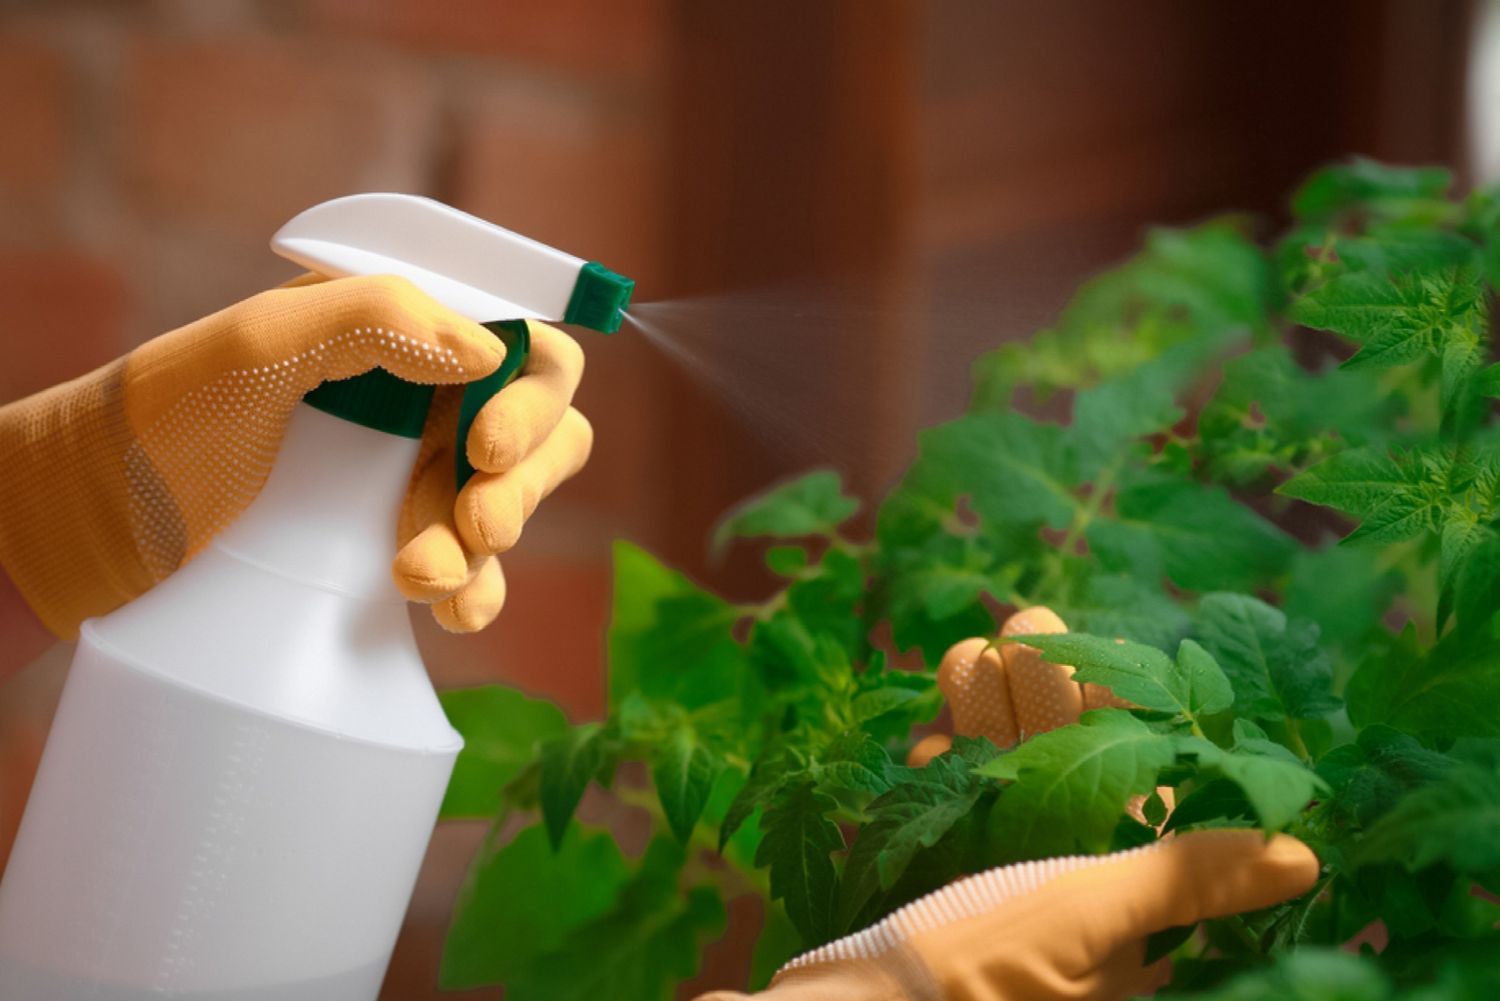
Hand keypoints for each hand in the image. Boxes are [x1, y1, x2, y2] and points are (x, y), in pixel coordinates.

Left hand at [0, 274, 589, 639]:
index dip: (530, 390)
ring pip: (509, 497)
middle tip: (477, 516)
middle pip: (536, 420)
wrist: (83, 535)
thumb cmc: (155, 427)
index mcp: (391, 326)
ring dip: (491, 541)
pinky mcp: (394, 538)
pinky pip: (473, 562)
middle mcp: (412, 390)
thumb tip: (490, 352)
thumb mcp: (253, 351)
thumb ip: (371, 319)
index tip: (488, 446)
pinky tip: (449, 609)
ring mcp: (404, 468)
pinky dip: (477, 587)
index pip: (515, 336)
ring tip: (422, 575)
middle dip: (523, 474)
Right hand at [695, 607, 1319, 1000]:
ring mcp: (1001, 892)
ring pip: (1004, 781)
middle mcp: (1071, 901)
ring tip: (968, 656)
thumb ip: (1181, 878)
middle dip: (1044, 695)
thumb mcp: (1084, 915)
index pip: (1143, 789)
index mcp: (1124, 915)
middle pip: (1069, 770)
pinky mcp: (941, 891)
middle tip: (1026, 620)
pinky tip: (928, 743)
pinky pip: (949, 816)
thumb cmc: (972, 975)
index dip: (1125, 713)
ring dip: (986, 715)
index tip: (1105, 650)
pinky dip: (940, 773)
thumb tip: (1304, 860)